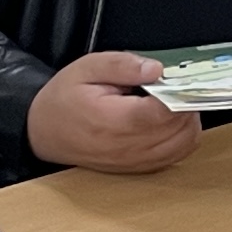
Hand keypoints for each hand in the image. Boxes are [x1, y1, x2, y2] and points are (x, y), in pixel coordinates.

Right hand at [28, 51, 202, 173]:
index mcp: (114, 120)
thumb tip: (156, 69)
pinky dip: (183, 136)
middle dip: (184, 102)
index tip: (177, 78)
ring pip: (185, 142)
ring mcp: (135, 160)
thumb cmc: (64, 100)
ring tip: (170, 101)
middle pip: (180, 127)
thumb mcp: (87, 68)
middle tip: (172, 86)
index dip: (179, 93)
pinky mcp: (139, 167)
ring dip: (187, 119)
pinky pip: (177, 154)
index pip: (164, 112)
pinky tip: (169, 120)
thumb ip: (123, 65)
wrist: (44, 131)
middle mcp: (127, 146)